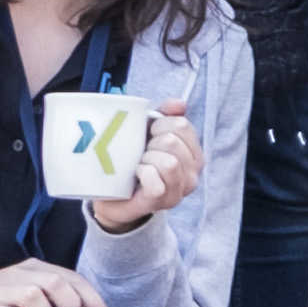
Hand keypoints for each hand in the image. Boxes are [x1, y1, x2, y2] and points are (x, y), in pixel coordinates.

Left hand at [89, 97, 202, 235]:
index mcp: (193, 154)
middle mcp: (192, 173)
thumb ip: (166, 116)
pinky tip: (137, 176)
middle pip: (173, 142)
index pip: (182, 125)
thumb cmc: (134, 163)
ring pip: (168, 163)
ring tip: (139, 165)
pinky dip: (143, 175)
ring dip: (146, 160)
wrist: (114, 197)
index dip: (160, 124)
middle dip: (151, 143)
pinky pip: (156, 183)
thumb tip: (179, 104)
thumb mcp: (149, 135)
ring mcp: (179, 190)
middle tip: (142, 153)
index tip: (149, 134)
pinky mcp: (161, 202)